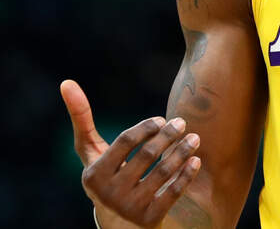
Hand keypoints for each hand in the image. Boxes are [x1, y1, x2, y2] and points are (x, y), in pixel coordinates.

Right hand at [60, 79, 201, 227]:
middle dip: (168, 136)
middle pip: (147, 155)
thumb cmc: (106, 175)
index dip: (146, 127)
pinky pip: (174, 192)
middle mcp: (109, 193)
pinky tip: (196, 159)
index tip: (161, 119)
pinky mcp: (149, 219)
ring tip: (194, 138)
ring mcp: (130, 208)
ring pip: (163, 172)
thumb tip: (66, 82)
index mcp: (94, 175)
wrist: (117, 223)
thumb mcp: (91, 153)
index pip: (126, 142)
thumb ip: (82, 120)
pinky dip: (186, 173)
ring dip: (182, 151)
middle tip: (182, 123)